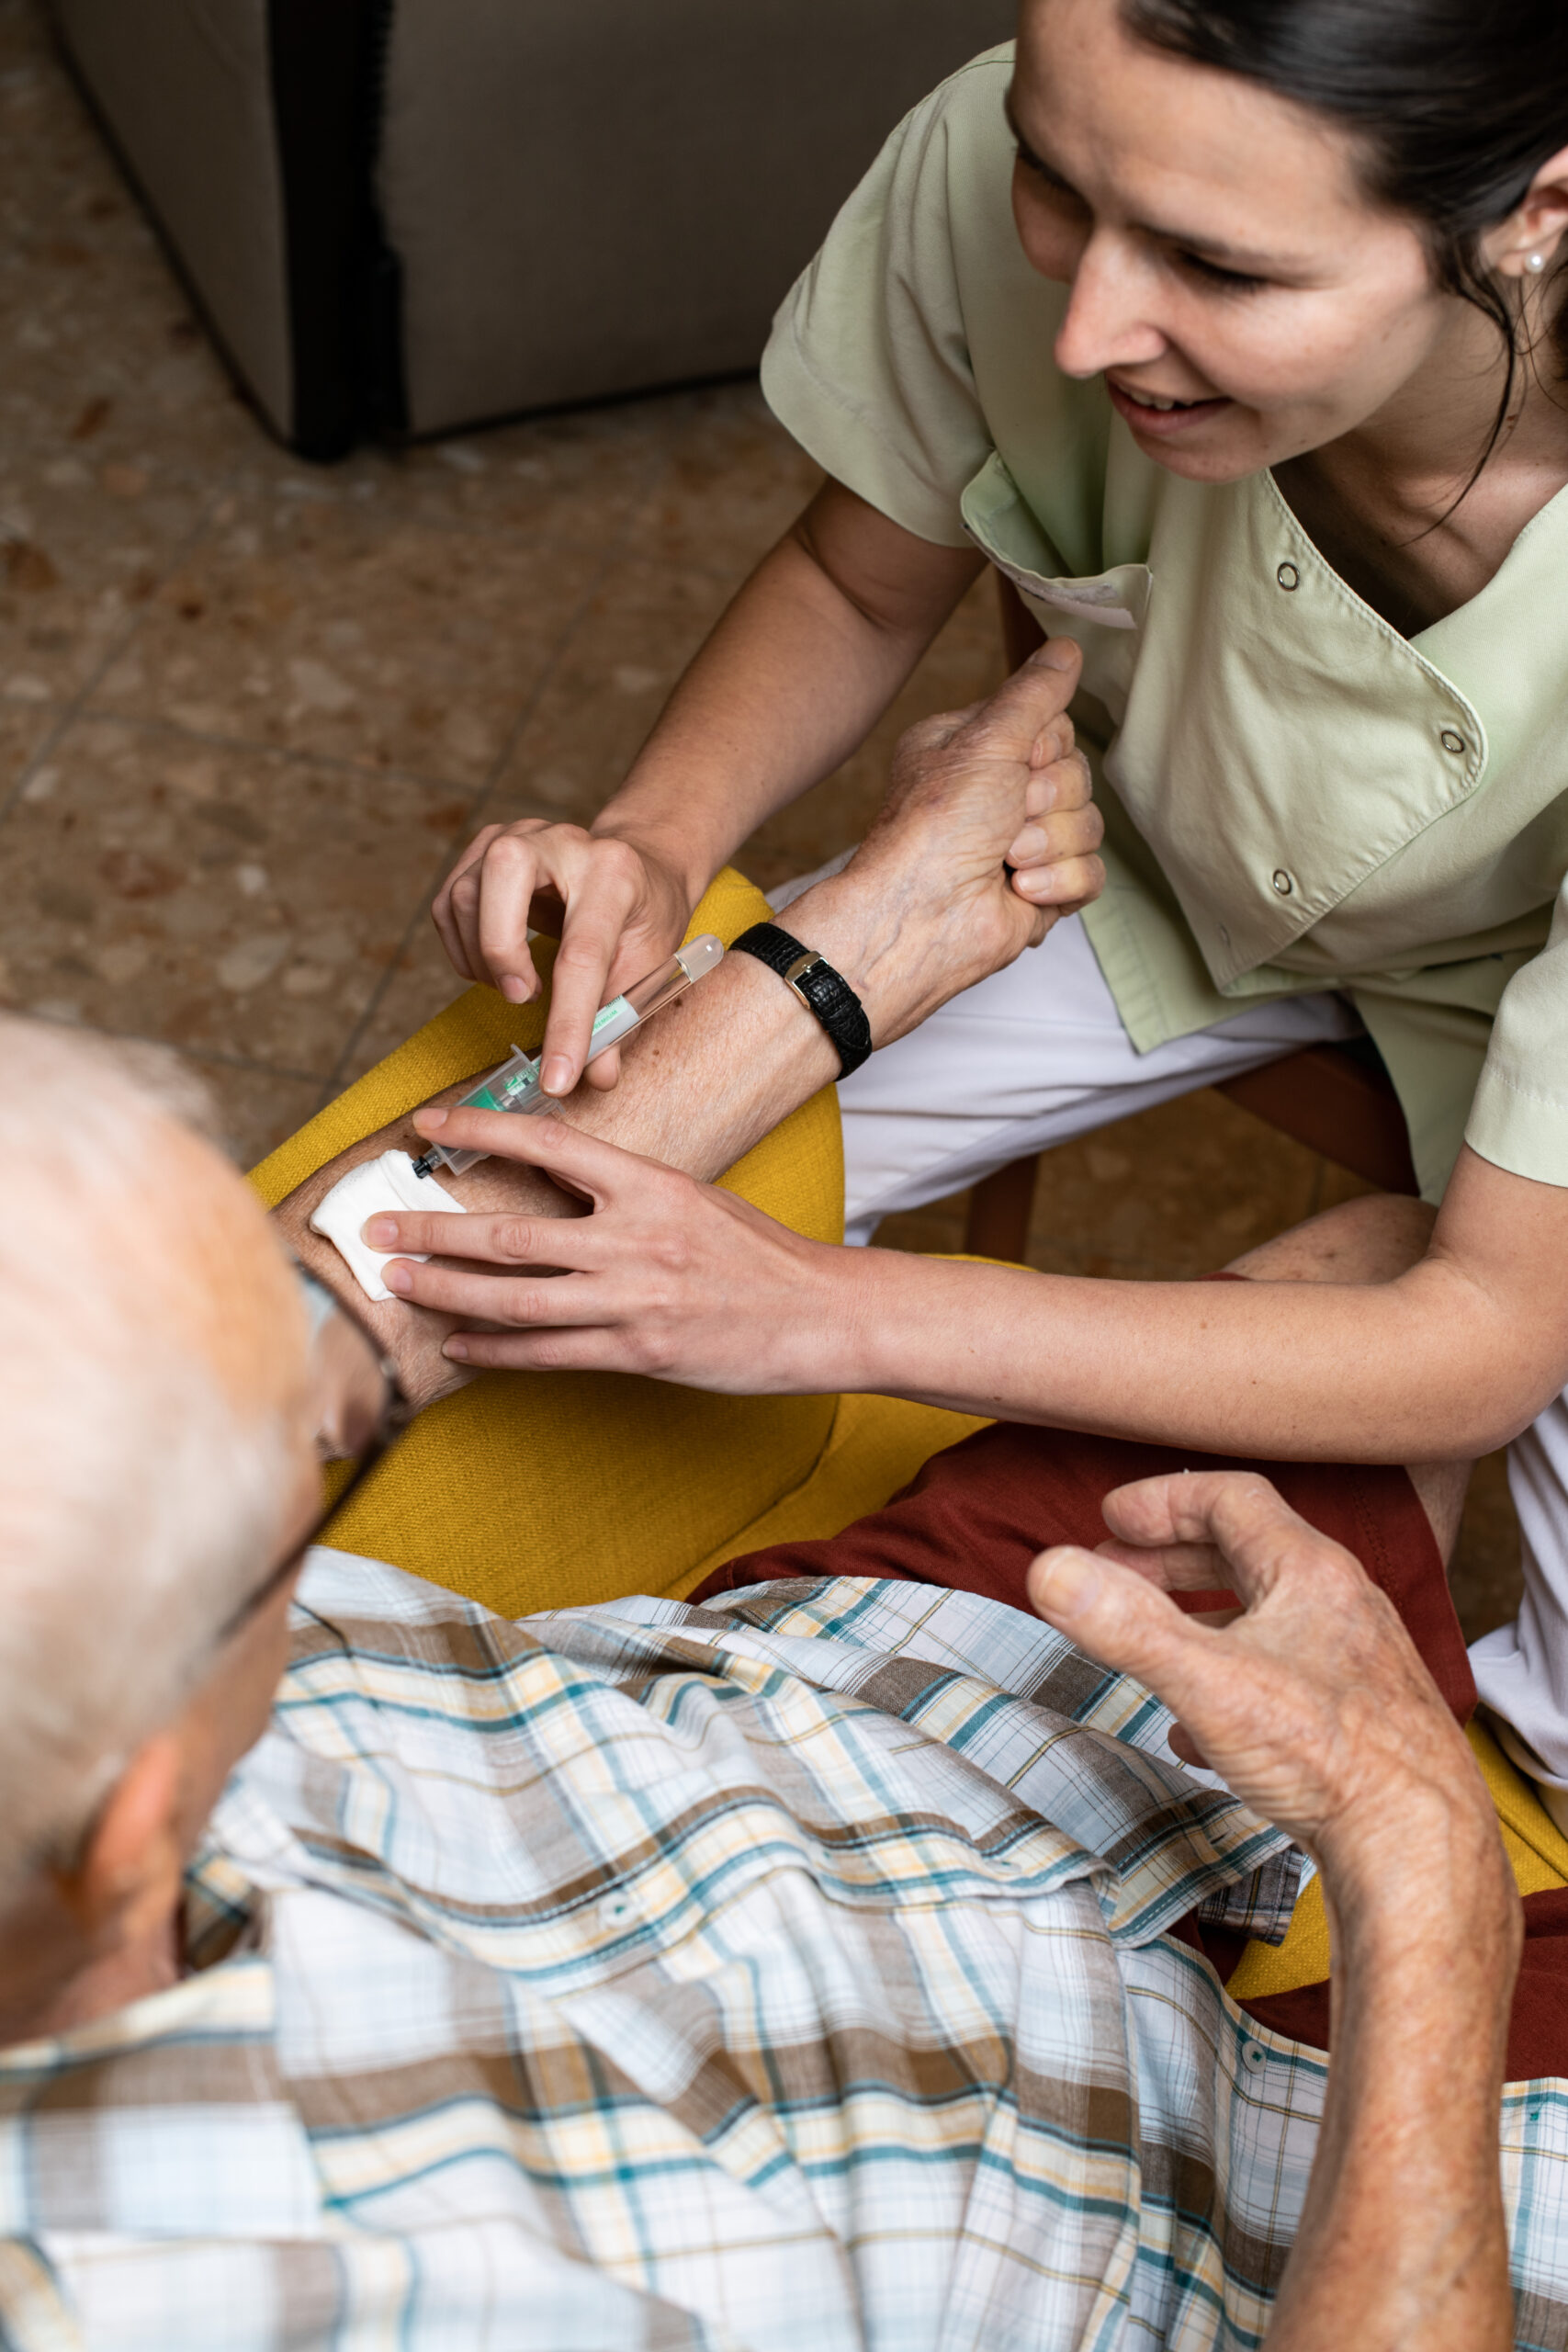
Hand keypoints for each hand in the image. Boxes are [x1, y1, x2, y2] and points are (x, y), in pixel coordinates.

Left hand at [361, 1102, 841, 1390]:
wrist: (822, 1314)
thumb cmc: (758, 1255)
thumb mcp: (692, 1198)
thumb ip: (621, 1190)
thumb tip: (551, 1177)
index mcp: (647, 1182)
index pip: (545, 1141)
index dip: (478, 1129)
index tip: (425, 1125)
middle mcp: (632, 1237)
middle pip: (505, 1232)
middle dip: (428, 1230)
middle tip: (372, 1228)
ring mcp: (632, 1299)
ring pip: (512, 1298)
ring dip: (443, 1292)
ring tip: (396, 1285)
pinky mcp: (637, 1353)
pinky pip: (546, 1354)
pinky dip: (494, 1351)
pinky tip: (457, 1346)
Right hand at [431, 820, 691, 1095]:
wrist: (636, 866)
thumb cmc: (643, 916)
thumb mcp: (650, 964)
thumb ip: (621, 1019)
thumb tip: (596, 1078)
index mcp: (615, 873)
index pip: (583, 953)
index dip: (567, 1023)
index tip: (556, 1078)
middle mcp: (564, 841)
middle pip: (504, 870)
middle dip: (500, 948)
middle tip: (523, 998)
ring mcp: (519, 835)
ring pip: (465, 894)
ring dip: (483, 961)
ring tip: (521, 987)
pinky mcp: (485, 847)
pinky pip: (447, 904)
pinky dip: (463, 949)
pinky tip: (498, 968)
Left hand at [805, 638, 1104, 1045]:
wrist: (923, 915)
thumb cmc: (936, 826)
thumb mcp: (985, 740)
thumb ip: (1034, 693)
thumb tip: (1066, 648)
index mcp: (975, 752)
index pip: (1053, 728)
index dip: (1045, 748)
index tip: (1015, 764)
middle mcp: (997, 796)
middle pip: (1078, 776)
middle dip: (1047, 799)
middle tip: (1007, 817)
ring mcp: (1021, 846)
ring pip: (1089, 826)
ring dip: (1049, 843)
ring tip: (1006, 859)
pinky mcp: (1041, 891)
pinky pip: (1091, 874)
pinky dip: (1059, 882)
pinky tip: (1019, 890)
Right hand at [1025, 1471, 1501, 1886]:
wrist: (1420, 1846)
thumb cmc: (1329, 1758)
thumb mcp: (1207, 1682)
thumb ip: (1124, 1624)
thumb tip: (1049, 1570)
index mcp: (1311, 1574)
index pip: (1231, 1499)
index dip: (1163, 1500)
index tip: (1111, 1518)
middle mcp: (1343, 1605)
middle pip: (1248, 1554)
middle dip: (1171, 1559)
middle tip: (1114, 1574)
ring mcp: (1357, 1662)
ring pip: (1268, 1618)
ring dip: (1200, 1619)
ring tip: (1147, 1643)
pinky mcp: (1362, 1718)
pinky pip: (1286, 1678)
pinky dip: (1231, 1679)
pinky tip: (1197, 1731)